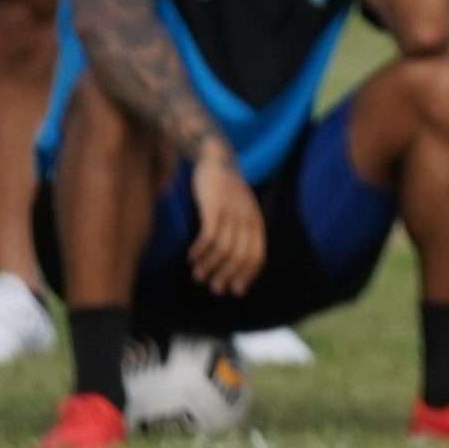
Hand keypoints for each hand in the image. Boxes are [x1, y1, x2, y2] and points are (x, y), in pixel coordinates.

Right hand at [185, 144, 267, 296]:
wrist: (216, 157)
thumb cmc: (226, 189)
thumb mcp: (242, 210)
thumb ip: (242, 232)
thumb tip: (235, 260)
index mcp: (257, 222)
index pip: (257, 257)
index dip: (246, 276)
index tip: (234, 290)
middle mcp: (247, 219)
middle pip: (240, 257)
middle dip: (227, 276)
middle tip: (214, 288)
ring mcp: (231, 213)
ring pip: (223, 250)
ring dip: (209, 266)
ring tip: (198, 275)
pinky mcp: (214, 207)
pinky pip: (208, 236)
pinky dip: (200, 251)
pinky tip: (191, 257)